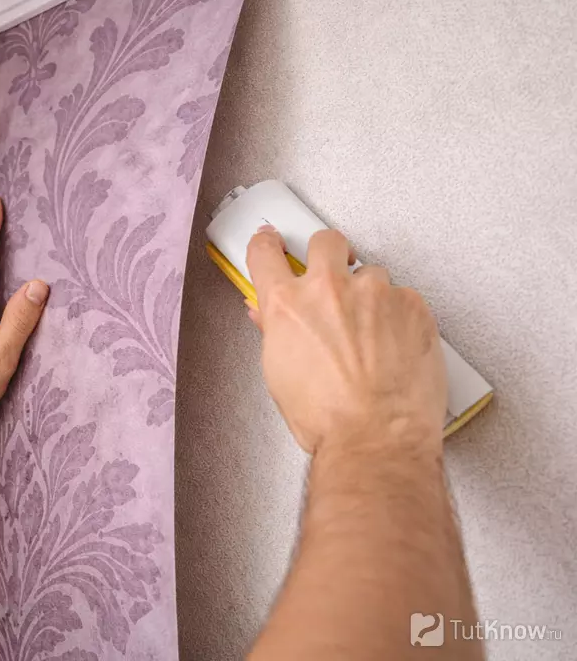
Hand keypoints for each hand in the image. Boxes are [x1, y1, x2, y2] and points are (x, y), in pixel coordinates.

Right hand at [245, 226, 446, 453]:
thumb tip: (268, 315)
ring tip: (373, 336)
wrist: (375, 438)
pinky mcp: (413, 305)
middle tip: (335, 279)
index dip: (268, 244)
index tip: (272, 241)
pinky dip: (400, 317)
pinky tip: (396, 348)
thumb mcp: (280, 374)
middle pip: (326, 241)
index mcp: (286, 305)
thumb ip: (275, 332)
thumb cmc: (325, 417)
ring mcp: (374, 293)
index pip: (266, 253)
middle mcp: (328, 288)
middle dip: (329, 255)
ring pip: (372, 274)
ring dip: (371, 296)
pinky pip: (405, 298)